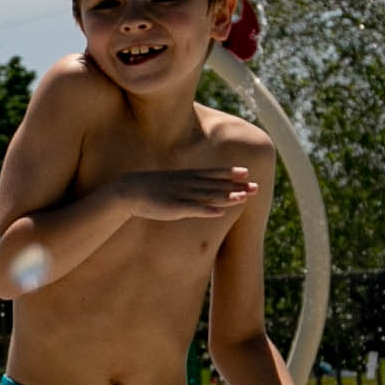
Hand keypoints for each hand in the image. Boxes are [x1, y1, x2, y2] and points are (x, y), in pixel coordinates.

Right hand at [114, 164, 254, 216]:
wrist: (128, 190)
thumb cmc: (149, 187)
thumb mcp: (169, 181)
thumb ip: (184, 184)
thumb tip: (193, 187)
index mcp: (186, 176)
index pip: (212, 173)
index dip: (229, 172)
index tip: (246, 172)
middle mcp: (188, 183)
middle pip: (216, 185)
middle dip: (237, 186)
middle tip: (255, 187)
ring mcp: (182, 194)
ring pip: (209, 195)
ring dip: (227, 197)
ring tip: (244, 198)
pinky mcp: (174, 207)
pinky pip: (194, 208)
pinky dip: (207, 210)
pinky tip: (220, 212)